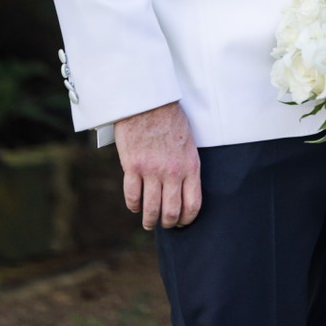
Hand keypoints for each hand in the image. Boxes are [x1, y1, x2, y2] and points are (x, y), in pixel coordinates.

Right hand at [114, 101, 201, 230]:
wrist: (149, 101)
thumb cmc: (170, 119)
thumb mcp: (189, 143)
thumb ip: (186, 166)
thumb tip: (183, 187)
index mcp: (190, 166)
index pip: (193, 204)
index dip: (187, 219)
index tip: (181, 222)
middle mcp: (172, 172)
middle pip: (171, 212)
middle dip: (168, 223)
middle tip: (164, 224)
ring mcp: (152, 171)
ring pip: (151, 209)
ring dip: (149, 220)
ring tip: (148, 222)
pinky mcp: (132, 167)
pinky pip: (132, 196)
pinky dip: (133, 205)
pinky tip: (135, 205)